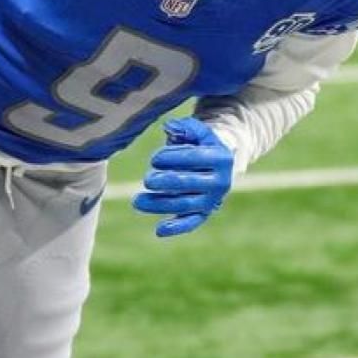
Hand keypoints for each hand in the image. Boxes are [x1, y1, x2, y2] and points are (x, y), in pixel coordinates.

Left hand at [131, 117, 233, 237]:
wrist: (219, 164)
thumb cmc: (200, 144)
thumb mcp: (197, 131)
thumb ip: (185, 127)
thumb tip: (169, 127)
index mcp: (220, 158)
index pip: (194, 158)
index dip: (172, 158)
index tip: (155, 159)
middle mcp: (220, 181)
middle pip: (188, 183)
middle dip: (165, 182)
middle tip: (147, 180)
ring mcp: (212, 199)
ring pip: (184, 204)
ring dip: (159, 204)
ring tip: (137, 201)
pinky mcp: (205, 212)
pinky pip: (191, 222)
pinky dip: (176, 227)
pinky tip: (159, 231)